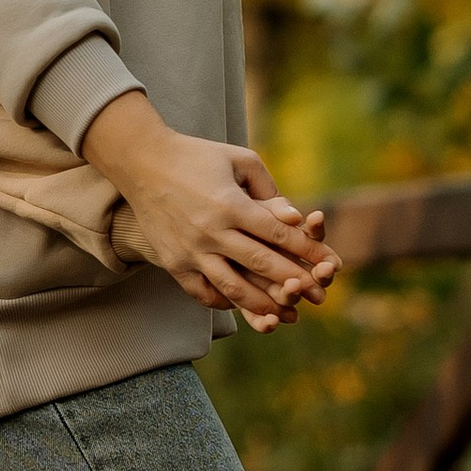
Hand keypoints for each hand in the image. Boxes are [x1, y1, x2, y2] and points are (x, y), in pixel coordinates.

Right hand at [80, 91, 339, 331]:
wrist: (141, 162)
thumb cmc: (197, 156)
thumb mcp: (237, 160)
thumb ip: (268, 190)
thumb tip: (297, 219)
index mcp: (230, 204)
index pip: (277, 234)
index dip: (307, 250)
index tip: (329, 262)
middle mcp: (211, 231)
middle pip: (260, 264)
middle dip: (295, 281)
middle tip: (319, 296)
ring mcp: (190, 250)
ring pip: (232, 287)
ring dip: (262, 304)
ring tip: (284, 314)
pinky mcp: (173, 262)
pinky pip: (201, 292)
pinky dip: (222, 302)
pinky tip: (239, 305)